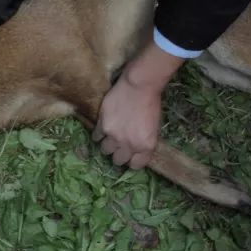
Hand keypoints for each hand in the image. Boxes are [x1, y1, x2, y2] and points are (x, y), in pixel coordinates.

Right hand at [96, 42, 182, 168]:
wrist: (139, 86)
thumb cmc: (151, 103)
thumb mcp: (154, 128)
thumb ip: (143, 141)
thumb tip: (134, 148)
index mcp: (146, 146)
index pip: (136, 165)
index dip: (133, 160)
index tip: (131, 156)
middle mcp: (129, 145)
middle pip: (119, 160)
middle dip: (120, 155)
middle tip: (120, 146)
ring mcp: (114, 136)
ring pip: (105, 150)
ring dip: (108, 144)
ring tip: (111, 136)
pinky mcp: (102, 125)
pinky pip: (97, 137)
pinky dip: (99, 134)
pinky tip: (104, 127)